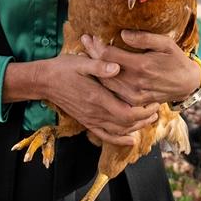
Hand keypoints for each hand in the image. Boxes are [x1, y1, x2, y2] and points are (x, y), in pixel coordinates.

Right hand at [3, 55, 158, 145]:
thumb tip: (117, 67)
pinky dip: (119, 139)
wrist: (44, 81)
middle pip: (126, 124)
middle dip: (144, 119)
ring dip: (136, 128)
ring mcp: (90, 119)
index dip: (143, 111)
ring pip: (118, 131)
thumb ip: (100, 65)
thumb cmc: (64, 68)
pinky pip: (104, 135)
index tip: (154, 102)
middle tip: (156, 110)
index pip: (127, 112)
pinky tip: (130, 139)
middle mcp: (94, 112)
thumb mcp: (82, 61)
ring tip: (149, 119)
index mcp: (97, 98)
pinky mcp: (86, 121)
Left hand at [84, 31, 200, 106]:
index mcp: (142, 65)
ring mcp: (134, 95)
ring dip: (94, 69)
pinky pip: (113, 93)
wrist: (186, 84)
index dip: (97, 45)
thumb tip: (123, 34)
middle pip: (103, 68)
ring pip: (105, 82)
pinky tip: (97, 72)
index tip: (90, 36)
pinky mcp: (134, 102)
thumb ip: (144, 38)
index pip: (110, 55)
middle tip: (83, 42)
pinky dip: (103, 82)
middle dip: (91, 54)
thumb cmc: (175, 59)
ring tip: (85, 55)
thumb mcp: (166, 44)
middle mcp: (135, 82)